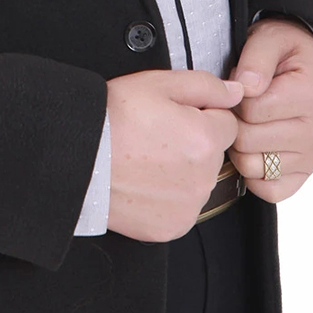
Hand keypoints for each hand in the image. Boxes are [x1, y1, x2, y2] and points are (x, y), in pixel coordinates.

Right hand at [105, 69, 244, 242]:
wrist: (75, 158)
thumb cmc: (111, 120)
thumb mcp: (158, 84)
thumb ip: (206, 85)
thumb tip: (236, 92)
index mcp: (206, 140)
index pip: (226, 124)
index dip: (200, 115)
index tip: (173, 117)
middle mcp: (203, 179)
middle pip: (211, 155)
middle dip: (192, 144)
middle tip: (154, 136)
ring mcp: (187, 207)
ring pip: (196, 182)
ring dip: (180, 172)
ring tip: (143, 160)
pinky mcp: (171, 228)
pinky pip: (180, 209)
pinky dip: (166, 199)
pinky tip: (142, 182)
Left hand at [227, 18, 312, 200]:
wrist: (305, 69)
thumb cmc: (283, 54)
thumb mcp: (271, 38)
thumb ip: (257, 57)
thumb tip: (246, 87)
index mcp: (312, 96)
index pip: (250, 110)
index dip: (234, 97)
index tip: (240, 87)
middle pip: (247, 140)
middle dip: (233, 121)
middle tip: (239, 107)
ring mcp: (312, 157)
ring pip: (251, 167)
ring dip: (238, 147)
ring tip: (245, 125)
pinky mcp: (303, 176)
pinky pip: (268, 191)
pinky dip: (253, 174)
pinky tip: (253, 149)